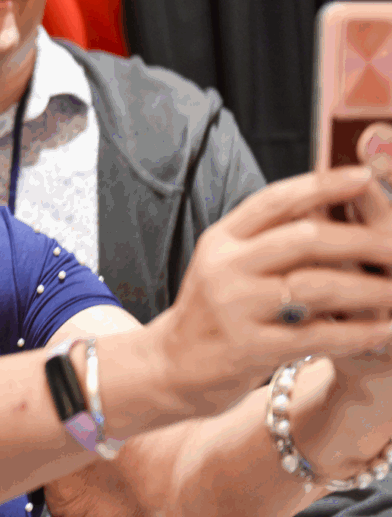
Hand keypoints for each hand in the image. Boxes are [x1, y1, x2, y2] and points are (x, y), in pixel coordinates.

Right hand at [148, 167, 391, 416]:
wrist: (172, 365)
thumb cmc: (214, 309)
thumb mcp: (225, 262)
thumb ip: (265, 237)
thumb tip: (325, 202)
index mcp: (222, 238)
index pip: (276, 200)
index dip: (323, 185)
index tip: (365, 177)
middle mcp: (225, 266)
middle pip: (304, 238)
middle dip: (362, 240)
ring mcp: (235, 306)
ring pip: (316, 286)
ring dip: (369, 289)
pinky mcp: (248, 348)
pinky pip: (316, 336)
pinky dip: (356, 333)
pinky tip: (383, 332)